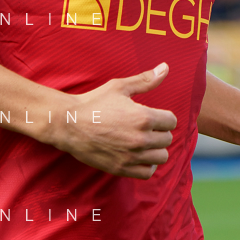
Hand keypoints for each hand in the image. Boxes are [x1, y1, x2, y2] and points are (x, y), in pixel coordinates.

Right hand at [50, 63, 176, 179]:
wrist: (68, 123)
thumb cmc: (94, 102)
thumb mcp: (120, 87)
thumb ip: (145, 80)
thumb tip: (165, 67)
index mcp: (143, 117)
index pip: (171, 122)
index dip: (164, 117)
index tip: (153, 116)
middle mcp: (140, 139)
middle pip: (167, 139)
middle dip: (160, 132)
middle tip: (146, 127)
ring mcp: (131, 156)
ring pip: (161, 157)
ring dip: (156, 149)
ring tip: (144, 141)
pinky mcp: (121, 168)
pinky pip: (148, 172)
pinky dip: (147, 165)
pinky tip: (139, 155)